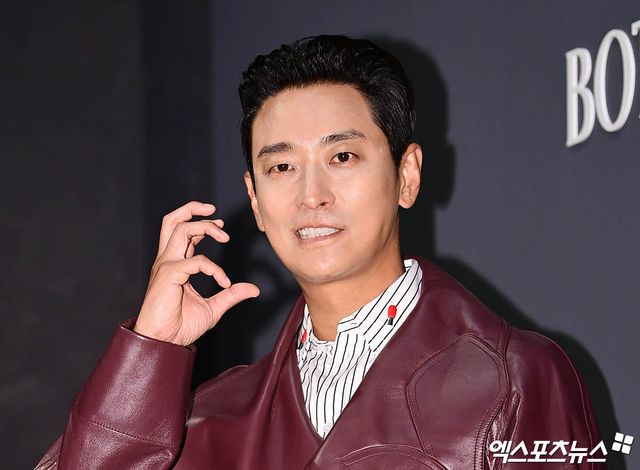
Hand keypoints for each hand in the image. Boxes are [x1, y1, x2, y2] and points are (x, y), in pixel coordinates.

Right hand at [134, 201, 259, 345]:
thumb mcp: (213, 308)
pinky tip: (224, 281)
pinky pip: (195, 261)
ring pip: (181, 229)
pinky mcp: (168, 275)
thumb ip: (231, 295)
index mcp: (174, 263)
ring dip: (206, 227)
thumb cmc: (180, 326)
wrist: (163, 342)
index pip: (182, 231)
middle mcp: (167, 260)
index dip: (202, 222)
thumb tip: (253, 289)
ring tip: (224, 236)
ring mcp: (165, 265)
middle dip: (194, 209)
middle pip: (173, 221)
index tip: (222, 225)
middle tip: (216, 213)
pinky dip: (213, 268)